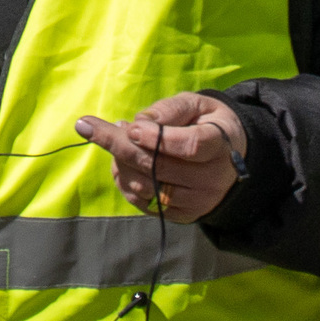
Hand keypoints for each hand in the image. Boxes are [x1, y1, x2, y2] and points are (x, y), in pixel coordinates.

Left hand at [76, 93, 244, 224]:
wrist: (230, 158)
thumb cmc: (206, 124)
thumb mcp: (196, 105)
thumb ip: (169, 110)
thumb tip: (138, 124)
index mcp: (219, 147)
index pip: (189, 145)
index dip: (156, 137)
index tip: (130, 126)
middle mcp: (212, 179)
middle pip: (157, 166)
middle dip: (117, 144)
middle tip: (89, 126)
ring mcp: (198, 201)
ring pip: (144, 185)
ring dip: (119, 162)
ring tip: (116, 141)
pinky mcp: (183, 215)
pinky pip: (142, 202)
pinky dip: (124, 181)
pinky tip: (122, 163)